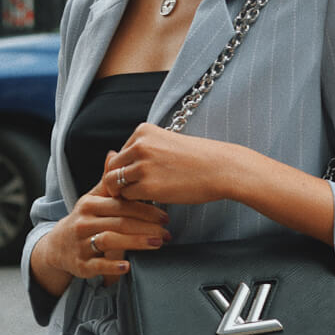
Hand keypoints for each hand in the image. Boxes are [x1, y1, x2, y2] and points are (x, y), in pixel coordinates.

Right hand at [32, 166, 169, 292]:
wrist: (57, 246)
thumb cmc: (84, 220)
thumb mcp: (93, 199)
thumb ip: (107, 181)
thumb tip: (114, 153)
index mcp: (90, 204)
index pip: (121, 204)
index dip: (145, 209)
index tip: (164, 215)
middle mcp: (83, 222)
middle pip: (119, 222)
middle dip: (146, 227)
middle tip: (167, 232)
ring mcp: (80, 243)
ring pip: (110, 240)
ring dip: (136, 242)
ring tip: (157, 244)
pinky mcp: (80, 264)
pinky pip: (97, 265)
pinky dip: (112, 266)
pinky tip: (127, 266)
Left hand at [102, 123, 233, 205]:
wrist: (221, 168)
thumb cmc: (198, 159)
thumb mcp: (167, 143)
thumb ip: (143, 150)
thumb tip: (112, 159)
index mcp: (143, 131)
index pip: (121, 152)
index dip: (128, 168)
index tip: (142, 178)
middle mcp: (139, 145)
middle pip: (113, 167)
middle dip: (120, 181)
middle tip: (134, 192)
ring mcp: (142, 166)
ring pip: (115, 182)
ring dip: (125, 192)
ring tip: (141, 198)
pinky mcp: (147, 187)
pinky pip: (127, 197)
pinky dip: (134, 202)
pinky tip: (149, 203)